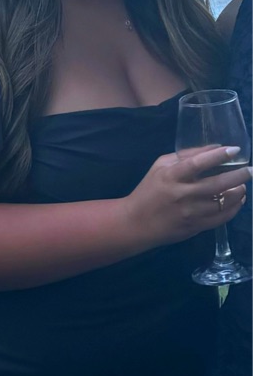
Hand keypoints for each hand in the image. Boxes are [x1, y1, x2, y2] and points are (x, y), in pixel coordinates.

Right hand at [123, 145, 250, 248]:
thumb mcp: (161, 166)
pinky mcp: (193, 228)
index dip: (220, 155)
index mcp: (172, 176)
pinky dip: (233, 208)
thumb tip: (216, 147)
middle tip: (249, 170)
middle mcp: (182, 195)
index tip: (235, 150)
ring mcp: (189, 213)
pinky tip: (237, 201)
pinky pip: (220, 219)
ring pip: (223, 203)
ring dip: (239, 192)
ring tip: (242, 185)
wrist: (134, 224)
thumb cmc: (148, 191)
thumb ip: (187, 155)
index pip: (199, 163)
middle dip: (239, 175)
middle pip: (218, 184)